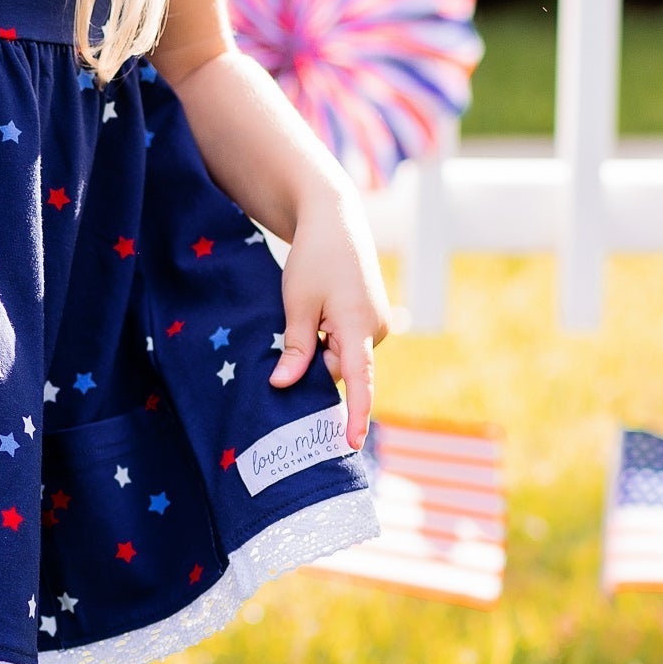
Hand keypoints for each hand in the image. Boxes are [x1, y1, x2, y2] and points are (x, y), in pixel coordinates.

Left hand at [270, 185, 390, 448]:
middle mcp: (377, 329)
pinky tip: (319, 311)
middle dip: (315, 360)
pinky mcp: (374, 318)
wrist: (335, 221)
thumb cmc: (313, 258)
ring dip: (321, 346)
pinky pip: (348, 343)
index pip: (359, 379)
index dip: (356, 414)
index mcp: (358, 325)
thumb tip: (283, 385)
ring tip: (308, 310)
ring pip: (343, 356)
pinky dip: (330, 337)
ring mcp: (379, 323)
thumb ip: (295, 348)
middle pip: (340, 368)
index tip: (352, 442)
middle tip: (294, 328)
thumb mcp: (296, 303)